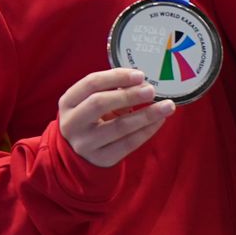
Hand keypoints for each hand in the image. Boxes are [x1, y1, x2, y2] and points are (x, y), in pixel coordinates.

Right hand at [58, 68, 173, 167]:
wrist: (78, 156)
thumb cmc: (91, 120)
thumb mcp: (92, 103)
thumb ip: (112, 90)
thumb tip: (142, 82)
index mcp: (68, 102)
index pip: (91, 83)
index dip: (116, 76)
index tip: (140, 75)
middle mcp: (72, 123)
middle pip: (99, 103)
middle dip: (128, 95)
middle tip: (151, 90)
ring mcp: (85, 144)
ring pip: (118, 127)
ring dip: (146, 115)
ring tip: (167, 106)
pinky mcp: (101, 159)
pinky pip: (128, 144)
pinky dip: (147, 131)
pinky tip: (160, 121)